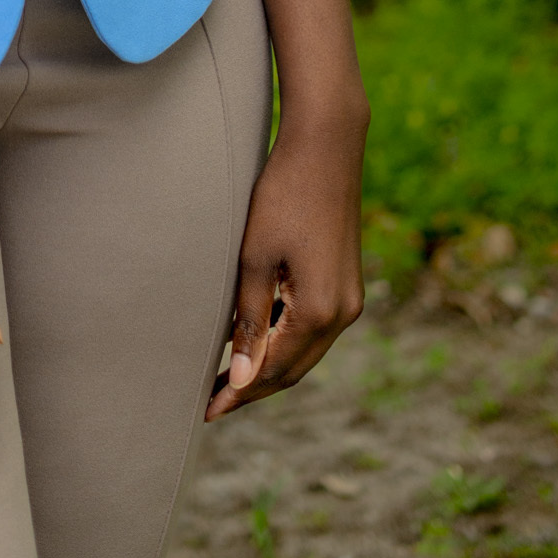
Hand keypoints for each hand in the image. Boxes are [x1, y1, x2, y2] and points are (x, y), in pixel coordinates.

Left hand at [206, 108, 366, 418]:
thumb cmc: (283, 194)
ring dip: (270, 367)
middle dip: (253, 388)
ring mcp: (350, 298)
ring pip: (305, 352)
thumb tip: (239, 377)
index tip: (206, 411)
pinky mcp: (346, 282)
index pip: (273, 371)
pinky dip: (286, 342)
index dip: (238, 393)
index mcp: (320, 312)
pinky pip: (314, 329)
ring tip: (229, 378)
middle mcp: (343, 313)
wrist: (326, 145)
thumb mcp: (255, 257)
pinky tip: (258, 339)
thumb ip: (248, 319)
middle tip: (212, 403)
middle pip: (293, 370)